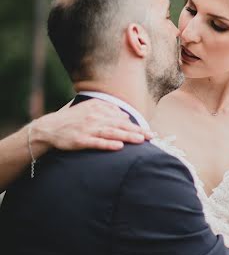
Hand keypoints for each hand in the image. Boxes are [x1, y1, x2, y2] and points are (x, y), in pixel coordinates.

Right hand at [33, 99, 153, 151]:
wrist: (50, 128)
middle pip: (120, 124)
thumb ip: (108, 110)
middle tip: (152, 137)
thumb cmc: (72, 119)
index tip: (149, 132)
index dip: (136, 125)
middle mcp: (95, 117)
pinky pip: (96, 142)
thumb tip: (125, 114)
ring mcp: (87, 129)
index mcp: (98, 108)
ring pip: (111, 132)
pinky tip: (119, 146)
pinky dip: (108, 144)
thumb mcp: (90, 108)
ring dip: (127, 136)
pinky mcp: (80, 140)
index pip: (121, 118)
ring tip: (140, 140)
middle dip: (137, 131)